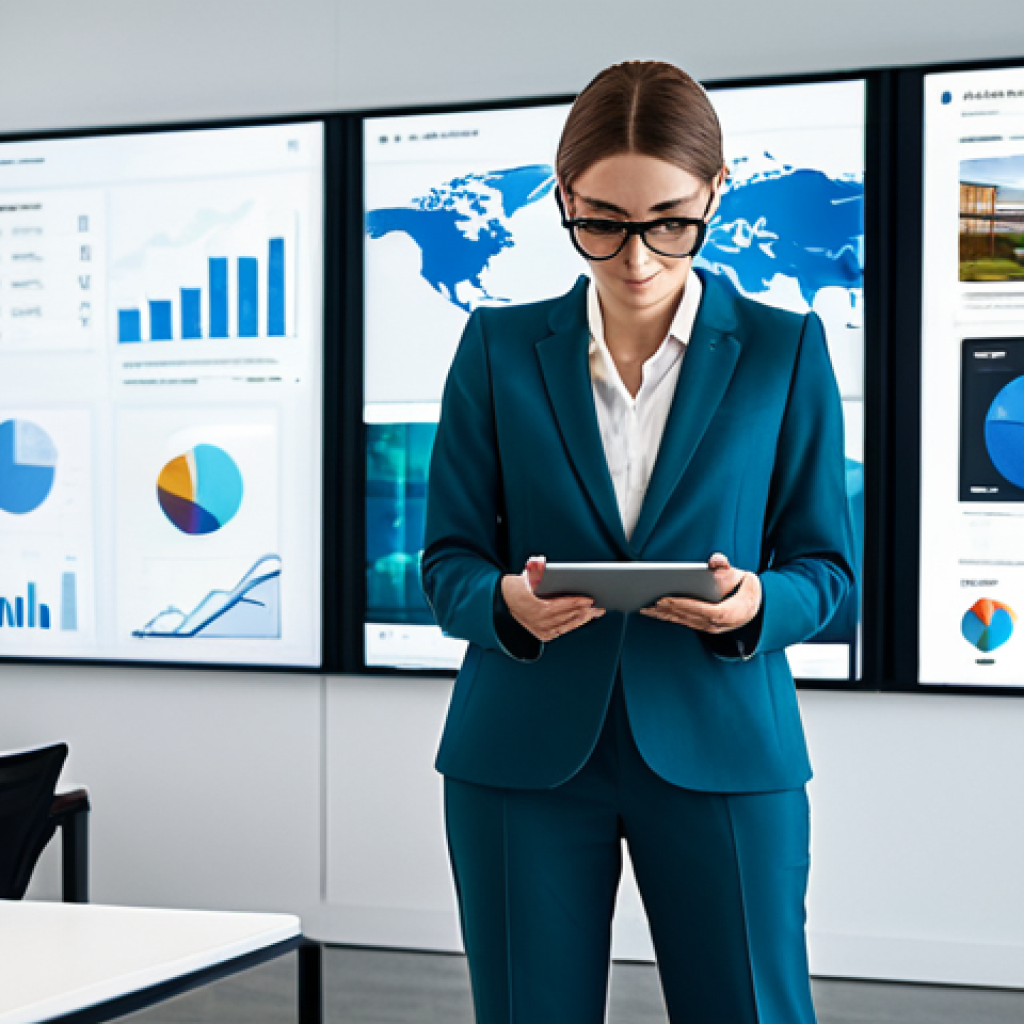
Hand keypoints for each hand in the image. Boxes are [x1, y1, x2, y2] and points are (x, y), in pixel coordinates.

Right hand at [501, 555, 605, 642]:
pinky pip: (562, 630)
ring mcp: (541, 630)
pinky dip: (573, 625)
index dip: (576, 602)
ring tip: (594, 613)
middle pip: (567, 616)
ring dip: (582, 619)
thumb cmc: (518, 586)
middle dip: (584, 611)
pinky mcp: (542, 635)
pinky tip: (582, 619)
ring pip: (566, 625)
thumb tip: (541, 561)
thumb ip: (534, 568)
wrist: (504, 601)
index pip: (560, 605)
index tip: (590, 599)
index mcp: (535, 608)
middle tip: (598, 607)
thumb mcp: (525, 575)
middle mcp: (539, 621)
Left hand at [640, 553, 760, 633]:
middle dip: (668, 609)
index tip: (666, 599)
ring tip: (646, 609)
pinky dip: (669, 617)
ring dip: (664, 615)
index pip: (701, 610)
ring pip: (684, 621)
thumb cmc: (744, 588)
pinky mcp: (703, 628)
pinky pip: (684, 623)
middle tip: (650, 602)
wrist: (754, 604)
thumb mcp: (739, 575)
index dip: (683, 604)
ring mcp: (710, 628)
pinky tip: (655, 613)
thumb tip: (716, 560)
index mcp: (728, 613)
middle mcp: (717, 624)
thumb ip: (726, 566)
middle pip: (689, 616)